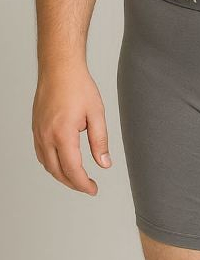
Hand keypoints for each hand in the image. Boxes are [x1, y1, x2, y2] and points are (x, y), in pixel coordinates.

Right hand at [32, 65, 110, 194]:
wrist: (59, 69)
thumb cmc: (79, 87)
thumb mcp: (97, 114)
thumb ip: (100, 141)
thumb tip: (104, 163)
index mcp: (63, 134)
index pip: (72, 169)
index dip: (83, 183)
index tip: (93, 189)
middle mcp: (46, 136)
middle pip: (57, 171)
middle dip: (73, 183)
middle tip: (88, 187)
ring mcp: (38, 133)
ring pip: (47, 164)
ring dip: (61, 175)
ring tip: (78, 178)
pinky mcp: (36, 128)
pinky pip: (41, 154)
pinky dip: (52, 164)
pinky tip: (63, 163)